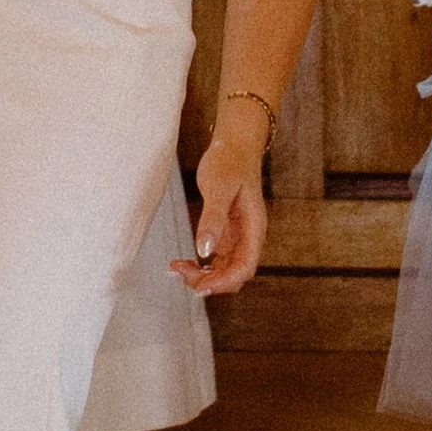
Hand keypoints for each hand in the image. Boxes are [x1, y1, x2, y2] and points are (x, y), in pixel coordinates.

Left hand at [177, 116, 270, 297]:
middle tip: (181, 274)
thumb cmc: (229, 162)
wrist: (234, 145)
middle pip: (235, 274)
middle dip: (210, 280)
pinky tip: (185, 262)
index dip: (224, 282)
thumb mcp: (218, 188)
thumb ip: (212, 219)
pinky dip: (202, 265)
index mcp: (253, 228)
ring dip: (203, 275)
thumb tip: (205, 251)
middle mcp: (248, 236)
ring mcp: (238, 236)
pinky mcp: (227, 233)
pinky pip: (217, 259)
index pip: (245, 267)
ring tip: (178, 268)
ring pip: (225, 269)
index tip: (200, 285)